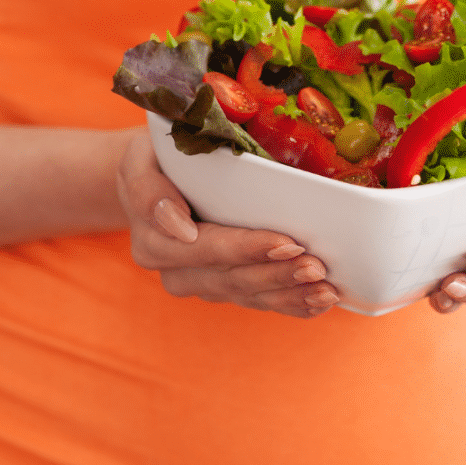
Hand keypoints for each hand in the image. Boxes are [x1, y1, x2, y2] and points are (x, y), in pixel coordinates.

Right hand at [117, 128, 339, 317]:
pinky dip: (293, 304)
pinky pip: (261, 302)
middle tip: (317, 267)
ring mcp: (205, 286)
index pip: (207, 249)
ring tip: (326, 289)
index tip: (285, 243)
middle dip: (278, 275)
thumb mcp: (139, 160)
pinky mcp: (228, 290)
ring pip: (252, 295)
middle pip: (234, 279)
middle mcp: (178, 273)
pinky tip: (319, 302)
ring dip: (291, 294)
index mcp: (154, 244)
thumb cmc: (154, 161)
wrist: (156, 180)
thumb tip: (179, 226)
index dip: (247, 249)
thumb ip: (148, 191)